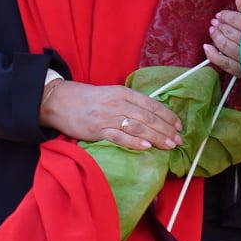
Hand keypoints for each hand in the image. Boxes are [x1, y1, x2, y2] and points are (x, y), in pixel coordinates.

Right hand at [39, 80, 182, 150]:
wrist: (61, 101)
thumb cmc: (90, 99)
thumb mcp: (113, 94)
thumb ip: (131, 103)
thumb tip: (153, 115)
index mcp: (124, 93)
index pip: (152, 104)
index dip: (168, 116)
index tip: (179, 126)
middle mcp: (119, 104)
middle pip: (148, 117)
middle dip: (166, 129)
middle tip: (179, 140)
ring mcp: (108, 117)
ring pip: (138, 127)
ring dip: (156, 137)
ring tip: (169, 145)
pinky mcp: (97, 130)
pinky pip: (119, 136)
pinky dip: (134, 142)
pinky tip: (146, 146)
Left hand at [203, 0, 240, 77]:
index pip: (238, 20)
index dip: (226, 16)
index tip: (221, 14)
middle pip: (230, 33)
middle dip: (220, 26)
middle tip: (215, 22)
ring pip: (226, 46)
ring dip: (216, 37)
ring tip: (212, 30)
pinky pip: (224, 64)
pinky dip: (213, 55)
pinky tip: (207, 47)